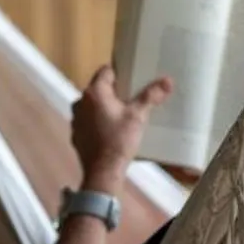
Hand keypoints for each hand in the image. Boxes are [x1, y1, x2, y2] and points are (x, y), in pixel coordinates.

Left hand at [71, 66, 171, 188]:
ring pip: (91, 105)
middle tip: (130, 99)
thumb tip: (167, 80)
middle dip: (113, 92)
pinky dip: (96, 123)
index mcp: (94, 92)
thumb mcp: (138, 116)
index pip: (105, 71)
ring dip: (103, 107)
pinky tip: (109, 132)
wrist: (103, 171)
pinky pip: (87, 122)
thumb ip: (151, 96)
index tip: (131, 81)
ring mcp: (75, 119)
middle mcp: (80, 102)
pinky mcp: (75, 134)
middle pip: (98, 88)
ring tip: (120, 117)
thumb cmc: (119, 140)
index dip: (119, 74)